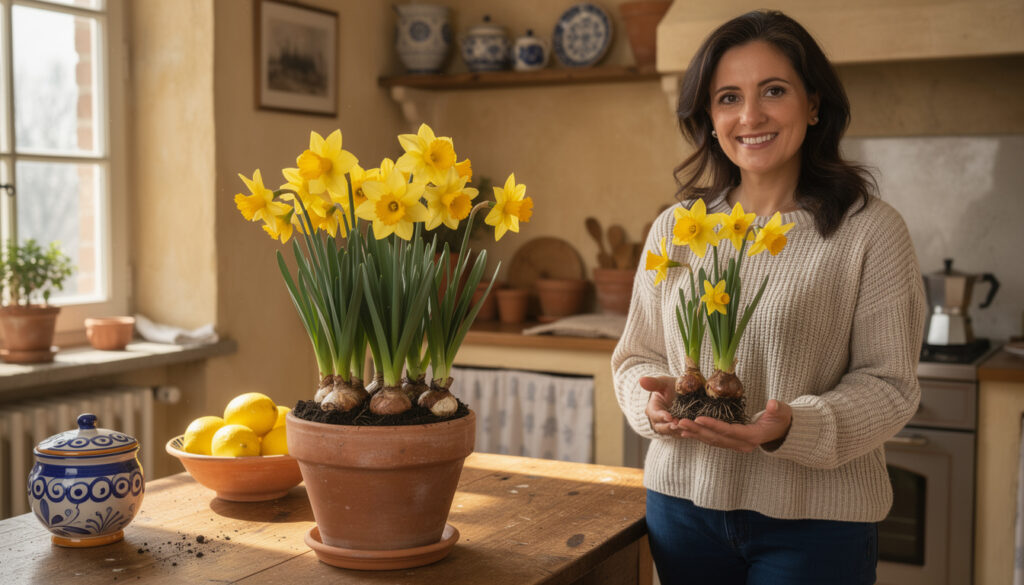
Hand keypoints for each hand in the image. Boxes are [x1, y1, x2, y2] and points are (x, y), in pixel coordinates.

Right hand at [639, 376, 681, 436]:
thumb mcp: (663, 383)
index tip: (669, 416)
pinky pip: (681, 434)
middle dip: (669, 427)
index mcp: (652, 409)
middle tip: (678, 425)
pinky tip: (693, 431)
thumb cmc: (670, 387)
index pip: (655, 414)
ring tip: (686, 428)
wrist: (680, 393)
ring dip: (678, 431)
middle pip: (661, 427)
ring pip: (671, 432)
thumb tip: (641, 380)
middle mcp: (658, 421)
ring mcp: (668, 427)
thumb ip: (653, 383)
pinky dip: (686, 433)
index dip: (661, 416)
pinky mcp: (678, 430)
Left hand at [676, 399, 792, 452]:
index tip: (699, 418)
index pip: (730, 431)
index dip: (714, 425)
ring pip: (712, 441)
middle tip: (681, 422)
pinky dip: (699, 436)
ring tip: (679, 426)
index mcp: (753, 436)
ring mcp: (736, 445)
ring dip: (695, 434)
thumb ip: (778, 409)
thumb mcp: (783, 412)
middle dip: (698, 430)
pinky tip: (686, 432)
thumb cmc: (781, 418)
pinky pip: (713, 440)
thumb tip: (773, 404)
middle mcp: (742, 444)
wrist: (782, 430)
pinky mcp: (731, 443)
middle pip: (717, 438)